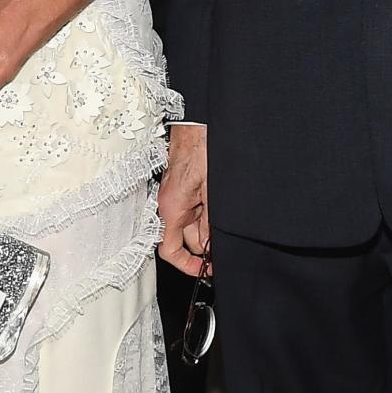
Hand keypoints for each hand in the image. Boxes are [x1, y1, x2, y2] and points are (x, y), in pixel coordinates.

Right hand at [158, 124, 209, 276]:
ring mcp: (172, 195)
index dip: (188, 265)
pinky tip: (217, 205)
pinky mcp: (179, 187)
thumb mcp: (212, 191)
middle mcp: (168, 204)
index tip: (205, 269)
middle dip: (204, 243)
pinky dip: (204, 212)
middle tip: (223, 243)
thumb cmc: (200, 149)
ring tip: (223, 218)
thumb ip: (211, 221)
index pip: (170, 251)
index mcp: (172, 209)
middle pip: (184, 239)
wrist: (195, 123)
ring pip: (189, 223)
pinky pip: (191, 208)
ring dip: (206, 226)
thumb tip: (212, 246)